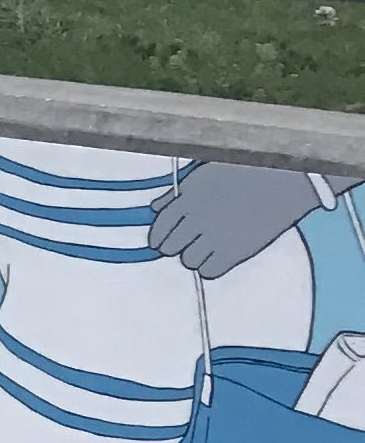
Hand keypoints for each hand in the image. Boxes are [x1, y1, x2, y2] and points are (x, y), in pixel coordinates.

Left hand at [153, 162, 326, 279]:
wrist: (287, 180)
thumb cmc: (248, 171)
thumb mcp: (205, 174)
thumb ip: (177, 193)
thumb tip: (155, 208)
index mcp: (188, 196)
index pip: (160, 226)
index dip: (158, 237)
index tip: (161, 242)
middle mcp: (196, 217)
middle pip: (170, 247)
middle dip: (176, 246)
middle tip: (189, 243)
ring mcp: (215, 235)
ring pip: (188, 261)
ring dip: (194, 257)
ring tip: (208, 248)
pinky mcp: (236, 251)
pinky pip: (209, 271)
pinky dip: (210, 267)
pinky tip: (219, 258)